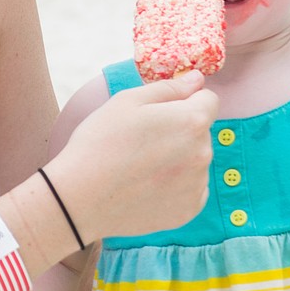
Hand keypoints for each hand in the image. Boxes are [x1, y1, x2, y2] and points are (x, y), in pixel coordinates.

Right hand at [50, 71, 217, 245]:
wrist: (81, 198)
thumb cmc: (100, 142)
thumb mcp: (128, 101)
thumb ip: (169, 88)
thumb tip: (197, 80)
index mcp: (192, 121)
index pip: (209, 100)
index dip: (186, 100)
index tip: (161, 111)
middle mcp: (204, 153)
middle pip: (201, 132)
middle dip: (180, 129)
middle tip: (142, 139)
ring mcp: (198, 185)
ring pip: (195, 160)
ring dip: (178, 158)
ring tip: (141, 165)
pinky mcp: (189, 210)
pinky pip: (191, 188)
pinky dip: (175, 185)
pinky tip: (147, 185)